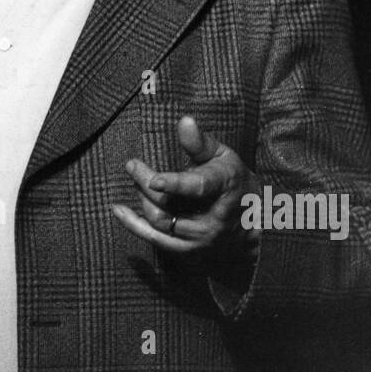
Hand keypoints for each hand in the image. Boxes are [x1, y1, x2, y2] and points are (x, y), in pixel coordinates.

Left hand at [112, 116, 255, 267]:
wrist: (252, 221)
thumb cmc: (232, 179)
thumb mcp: (223, 156)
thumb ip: (200, 142)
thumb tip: (184, 120)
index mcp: (224, 187)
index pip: (198, 187)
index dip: (176, 184)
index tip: (154, 179)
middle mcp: (213, 219)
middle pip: (170, 205)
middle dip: (146, 184)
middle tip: (132, 164)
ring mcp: (201, 239)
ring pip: (161, 222)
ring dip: (142, 201)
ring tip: (134, 180)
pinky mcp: (189, 251)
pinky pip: (157, 240)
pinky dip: (135, 226)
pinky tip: (119, 211)